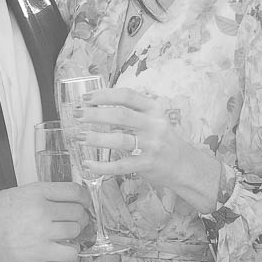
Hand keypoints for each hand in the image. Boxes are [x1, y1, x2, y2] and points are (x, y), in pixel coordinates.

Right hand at [0, 182, 88, 261]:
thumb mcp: (17, 193)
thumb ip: (40, 195)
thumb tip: (60, 199)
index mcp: (38, 191)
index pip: (74, 191)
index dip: (85, 198)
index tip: (86, 203)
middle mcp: (43, 209)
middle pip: (77, 211)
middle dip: (80, 217)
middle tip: (77, 222)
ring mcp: (43, 230)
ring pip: (75, 230)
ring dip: (74, 234)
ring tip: (67, 237)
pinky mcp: (40, 251)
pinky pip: (69, 252)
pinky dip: (71, 252)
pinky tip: (65, 251)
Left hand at [74, 88, 221, 211]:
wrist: (184, 165)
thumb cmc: (163, 140)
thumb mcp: (154, 120)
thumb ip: (132, 113)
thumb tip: (97, 108)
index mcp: (154, 109)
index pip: (127, 96)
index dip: (104, 95)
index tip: (86, 97)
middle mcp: (154, 125)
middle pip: (120, 116)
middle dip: (95, 114)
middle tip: (77, 115)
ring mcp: (151, 146)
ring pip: (119, 140)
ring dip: (96, 138)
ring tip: (79, 137)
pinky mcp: (147, 165)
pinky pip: (120, 166)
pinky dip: (101, 166)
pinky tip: (88, 164)